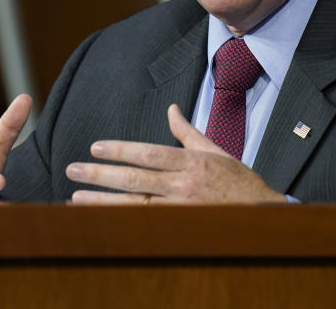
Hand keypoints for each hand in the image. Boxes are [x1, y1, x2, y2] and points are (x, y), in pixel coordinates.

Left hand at [66, 104, 286, 203]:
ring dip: (102, 202)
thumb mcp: (214, 150)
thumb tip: (171, 108)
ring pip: (134, 205)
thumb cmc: (238, 181)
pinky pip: (144, 225)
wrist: (262, 215)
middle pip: (134, 179)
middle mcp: (183, 185)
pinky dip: (121, 222)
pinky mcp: (180, 228)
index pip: (148, 153)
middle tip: (72, 170)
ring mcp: (181, 210)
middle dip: (100, 175)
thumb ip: (187, 132)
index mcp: (191, 162)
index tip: (95, 148)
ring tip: (75, 197)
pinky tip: (100, 219)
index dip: (120, 150)